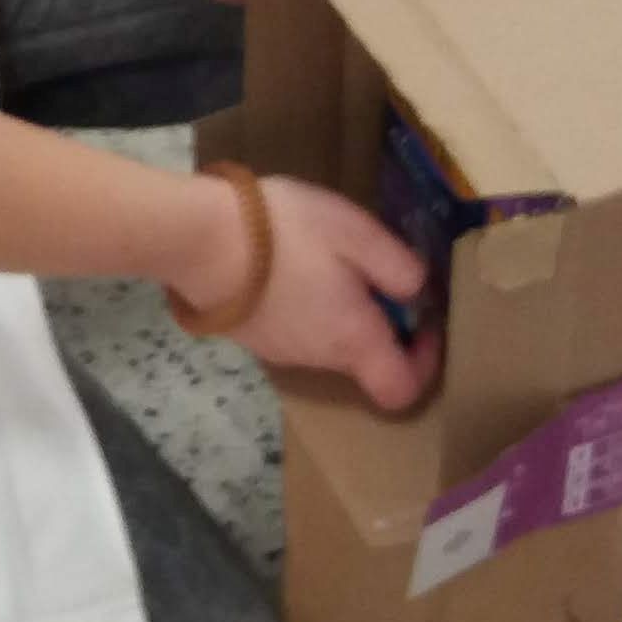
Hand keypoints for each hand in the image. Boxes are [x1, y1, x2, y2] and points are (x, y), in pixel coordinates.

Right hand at [171, 171, 435, 414]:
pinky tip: (286, 264)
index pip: (402, 389)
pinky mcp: (250, 336)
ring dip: (340, 312)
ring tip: (325, 258)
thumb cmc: (286, 234)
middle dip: (379, 324)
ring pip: (328, 344)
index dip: (424, 364)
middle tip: (371, 271)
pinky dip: (304, 308)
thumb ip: (397, 266)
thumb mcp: (356, 233)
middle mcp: (319, 358)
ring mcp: (279, 351)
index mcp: (354, 340)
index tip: (423, 321)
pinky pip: (293, 330)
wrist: (197, 240)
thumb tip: (417, 292)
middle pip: (364, 361)